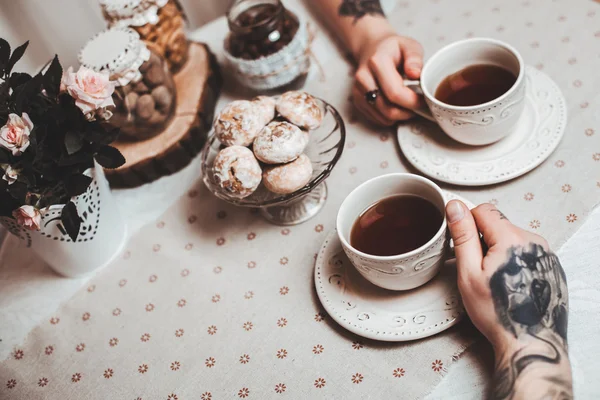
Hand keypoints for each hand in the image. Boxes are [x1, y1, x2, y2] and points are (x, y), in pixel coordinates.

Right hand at [352, 33, 423, 125]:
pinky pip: (378, 119)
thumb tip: (415, 74)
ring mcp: (358, 92)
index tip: (424, 100)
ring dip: (400, 116)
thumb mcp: (409, 46)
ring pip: (383, 117)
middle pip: (388, 109)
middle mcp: (363, 78)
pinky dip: (391, 117)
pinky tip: (397, 105)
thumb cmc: (392, 49)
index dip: (412, 102)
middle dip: (407, 112)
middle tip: (418, 105)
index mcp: (377, 63)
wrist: (371, 50)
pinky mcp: (358, 102)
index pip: (395, 93)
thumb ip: (415, 58)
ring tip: (408, 104)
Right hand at [446, 201, 571, 398]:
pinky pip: (527, 254)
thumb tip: (455, 208)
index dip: (467, 223)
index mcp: (512, 239)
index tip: (462, 241)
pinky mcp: (552, 267)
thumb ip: (462, 235)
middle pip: (499, 226)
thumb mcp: (469, 273)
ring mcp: (546, 255)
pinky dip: (515, 263)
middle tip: (477, 269)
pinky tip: (510, 284)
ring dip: (499, 252)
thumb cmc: (498, 313)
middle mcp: (534, 242)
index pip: (484, 210)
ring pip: (513, 240)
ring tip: (494, 280)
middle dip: (483, 241)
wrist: (530, 342)